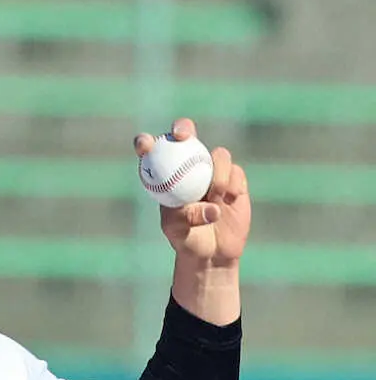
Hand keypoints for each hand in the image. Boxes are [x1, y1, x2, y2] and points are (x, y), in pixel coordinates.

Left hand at [134, 117, 250, 264]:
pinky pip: (236, 171)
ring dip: (217, 174)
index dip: (147, 143)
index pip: (154, 152)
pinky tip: (228, 199)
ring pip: (218, 155)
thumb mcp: (178, 231)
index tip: (145, 144)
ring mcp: (213, 170)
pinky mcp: (235, 178)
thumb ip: (187, 216)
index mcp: (167, 176)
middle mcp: (189, 166)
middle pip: (186, 135)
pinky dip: (231, 184)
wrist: (212, 252)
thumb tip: (211, 206)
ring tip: (214, 198)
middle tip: (182, 136)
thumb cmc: (187, 239)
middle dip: (183, 128)